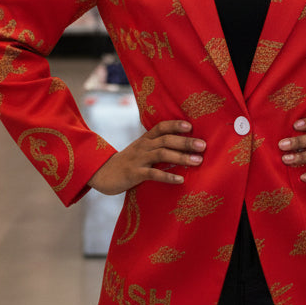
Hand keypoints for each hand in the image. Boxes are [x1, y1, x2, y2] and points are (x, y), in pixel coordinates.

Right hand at [88, 120, 205, 194]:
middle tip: (203, 146)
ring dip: (181, 157)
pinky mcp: (134, 174)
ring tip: (197, 161)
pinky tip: (180, 179)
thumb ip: (156, 147)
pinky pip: (153, 174)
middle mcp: (143, 146)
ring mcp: (138, 159)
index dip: (175, 125)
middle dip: (185, 142)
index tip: (190, 126)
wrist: (103, 174)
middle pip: (166, 140)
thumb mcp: (140, 150)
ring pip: (162, 154)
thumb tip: (182, 148)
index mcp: (145, 139)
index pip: (161, 127)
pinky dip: (168, 176)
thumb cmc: (128, 163)